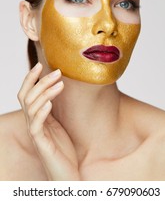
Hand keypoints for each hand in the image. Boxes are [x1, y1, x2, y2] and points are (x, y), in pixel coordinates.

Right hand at [17, 62, 79, 179]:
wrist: (66, 172)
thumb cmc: (62, 148)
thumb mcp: (58, 123)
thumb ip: (52, 109)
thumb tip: (57, 88)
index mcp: (36, 117)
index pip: (27, 93)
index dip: (30, 78)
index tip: (40, 64)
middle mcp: (32, 123)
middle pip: (28, 96)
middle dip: (41, 81)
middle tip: (57, 71)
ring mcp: (35, 133)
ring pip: (31, 107)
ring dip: (45, 93)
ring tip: (60, 84)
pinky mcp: (41, 143)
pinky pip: (36, 125)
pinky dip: (42, 112)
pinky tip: (50, 103)